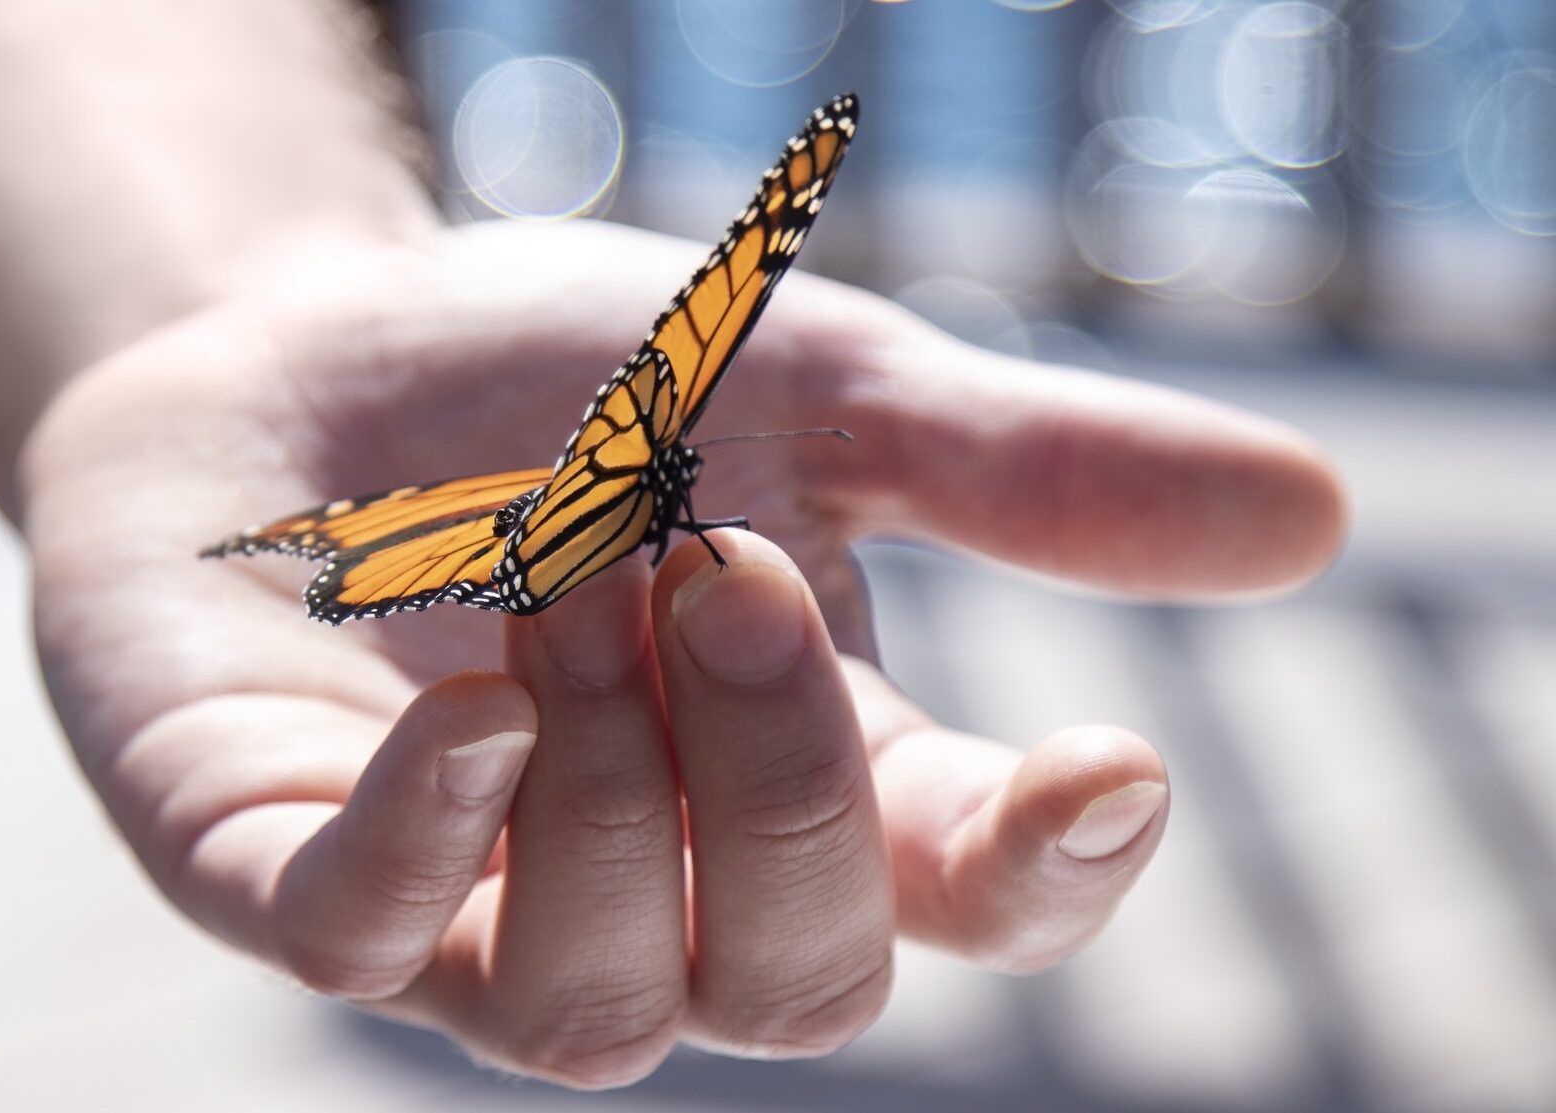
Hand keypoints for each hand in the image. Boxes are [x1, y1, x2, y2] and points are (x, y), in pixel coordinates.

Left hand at [17, 218, 1344, 1086]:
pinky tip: (470, 716)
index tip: (1115, 769)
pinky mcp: (277, 872)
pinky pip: (361, 947)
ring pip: (598, 1011)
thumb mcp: (807, 400)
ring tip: (572, 591)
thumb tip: (1314, 511)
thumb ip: (1021, 471)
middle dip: (790, 790)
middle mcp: (649, 889)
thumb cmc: (562, 402)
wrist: (307, 357)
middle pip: (795, 987)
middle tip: (723, 569)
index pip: (960, 907)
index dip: (1047, 876)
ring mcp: (461, 906)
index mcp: (803, 785)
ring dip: (620, 799)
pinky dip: (430, 847)